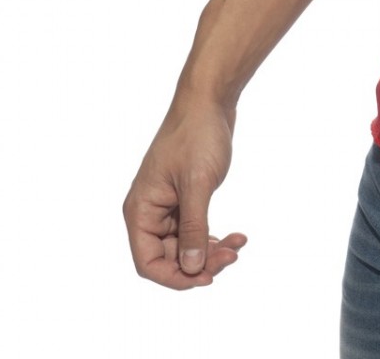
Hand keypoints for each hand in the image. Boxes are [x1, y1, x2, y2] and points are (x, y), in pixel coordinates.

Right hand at [123, 99, 247, 289]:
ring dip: (210, 250)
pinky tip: (236, 235)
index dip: (174, 276)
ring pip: (185, 244)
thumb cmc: (196, 136)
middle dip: (200, 261)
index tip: (206, 278)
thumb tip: (192, 268)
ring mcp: (168, 204)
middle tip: (232, 256)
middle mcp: (150, 210)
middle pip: (169, 256)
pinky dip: (214, 235)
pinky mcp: (185, 197)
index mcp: (141, 210)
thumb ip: (194, 228)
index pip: (147, 262)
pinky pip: (196, 228)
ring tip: (238, 245)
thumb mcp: (197, 184)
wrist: (209, 100)